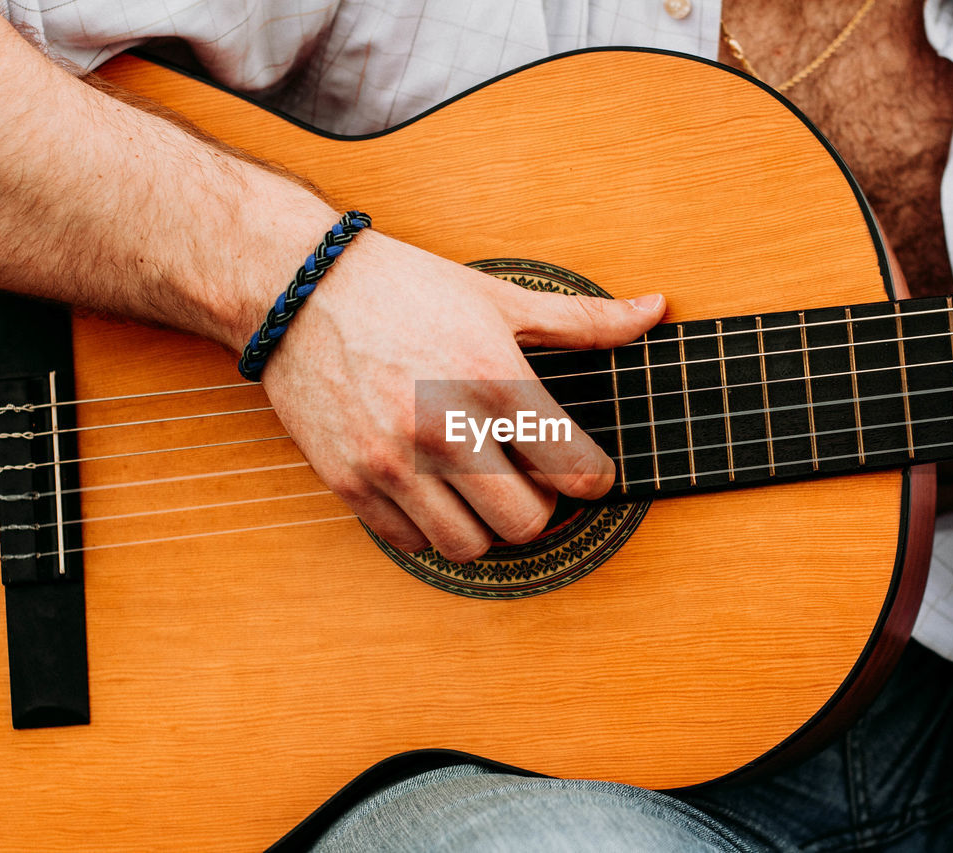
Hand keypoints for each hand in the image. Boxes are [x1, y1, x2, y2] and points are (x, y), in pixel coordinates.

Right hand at [258, 231, 664, 561]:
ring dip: (485, 524)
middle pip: (528, 521)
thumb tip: (656, 310)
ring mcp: (392, 461)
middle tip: (527, 477)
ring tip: (478, 486)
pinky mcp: (350, 482)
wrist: (297, 288)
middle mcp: (444, 426)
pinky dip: (429, 527)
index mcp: (493, 378)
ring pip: (470, 545)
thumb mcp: (500, 298)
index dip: (592, 477)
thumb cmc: (405, 289)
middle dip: (540, 506)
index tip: (582, 468)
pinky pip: (411, 543)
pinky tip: (431, 488)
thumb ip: (584, 321)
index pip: (577, 471)